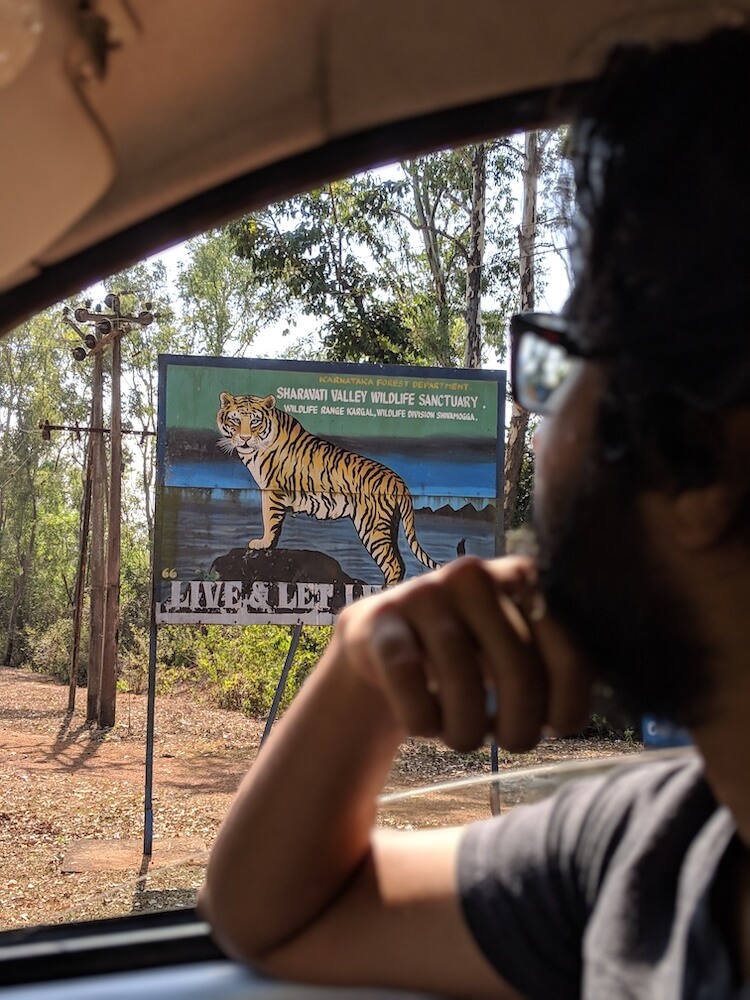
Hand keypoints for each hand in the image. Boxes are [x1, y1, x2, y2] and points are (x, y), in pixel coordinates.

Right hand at [335, 556, 590, 752]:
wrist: (386, 644)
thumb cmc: (471, 657)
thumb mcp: (518, 649)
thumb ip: (559, 663)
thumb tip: (574, 713)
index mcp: (524, 577)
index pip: (570, 654)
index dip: (568, 708)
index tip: (554, 730)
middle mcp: (475, 574)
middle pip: (519, 672)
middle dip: (518, 729)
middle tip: (508, 743)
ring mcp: (424, 592)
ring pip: (461, 681)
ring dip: (465, 732)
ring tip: (462, 738)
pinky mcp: (379, 618)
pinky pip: (408, 681)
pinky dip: (421, 719)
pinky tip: (425, 725)